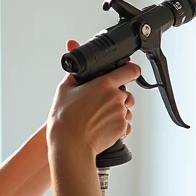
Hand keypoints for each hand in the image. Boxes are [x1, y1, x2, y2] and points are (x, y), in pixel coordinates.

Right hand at [47, 39, 139, 156]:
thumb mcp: (64, 90)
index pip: (130, 70)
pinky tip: (102, 127)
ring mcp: (121, 114)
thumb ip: (74, 71)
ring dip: (117, 110)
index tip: (129, 70)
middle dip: (117, 96)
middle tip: (100, 102)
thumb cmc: (65, 120)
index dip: (131, 69)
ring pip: (126, 109)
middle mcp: (116, 97)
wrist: (70, 145)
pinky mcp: (122, 129)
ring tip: (99, 117)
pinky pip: (125, 124)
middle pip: (126, 92)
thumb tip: (71, 50)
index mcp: (104, 84)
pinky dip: (117, 125)